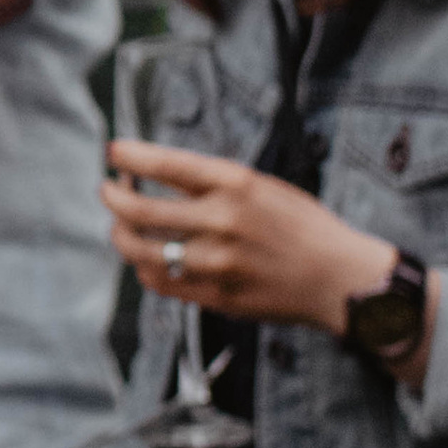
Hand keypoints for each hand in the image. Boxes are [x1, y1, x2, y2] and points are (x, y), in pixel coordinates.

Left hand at [105, 139, 397, 340]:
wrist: (340, 280)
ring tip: (121, 224)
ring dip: (120, 233)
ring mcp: (217, 263)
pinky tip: (144, 257)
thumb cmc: (302, 227)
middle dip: (113, 196)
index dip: (131, 155)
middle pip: (140, 209)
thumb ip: (213, 183)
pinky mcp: (215, 297)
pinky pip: (159, 282)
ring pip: (141, 250)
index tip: (113, 151)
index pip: (167, 164)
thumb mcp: (263, 187)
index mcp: (238, 184)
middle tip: (107, 188)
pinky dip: (143, 267)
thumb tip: (155, 173)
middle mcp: (223, 221)